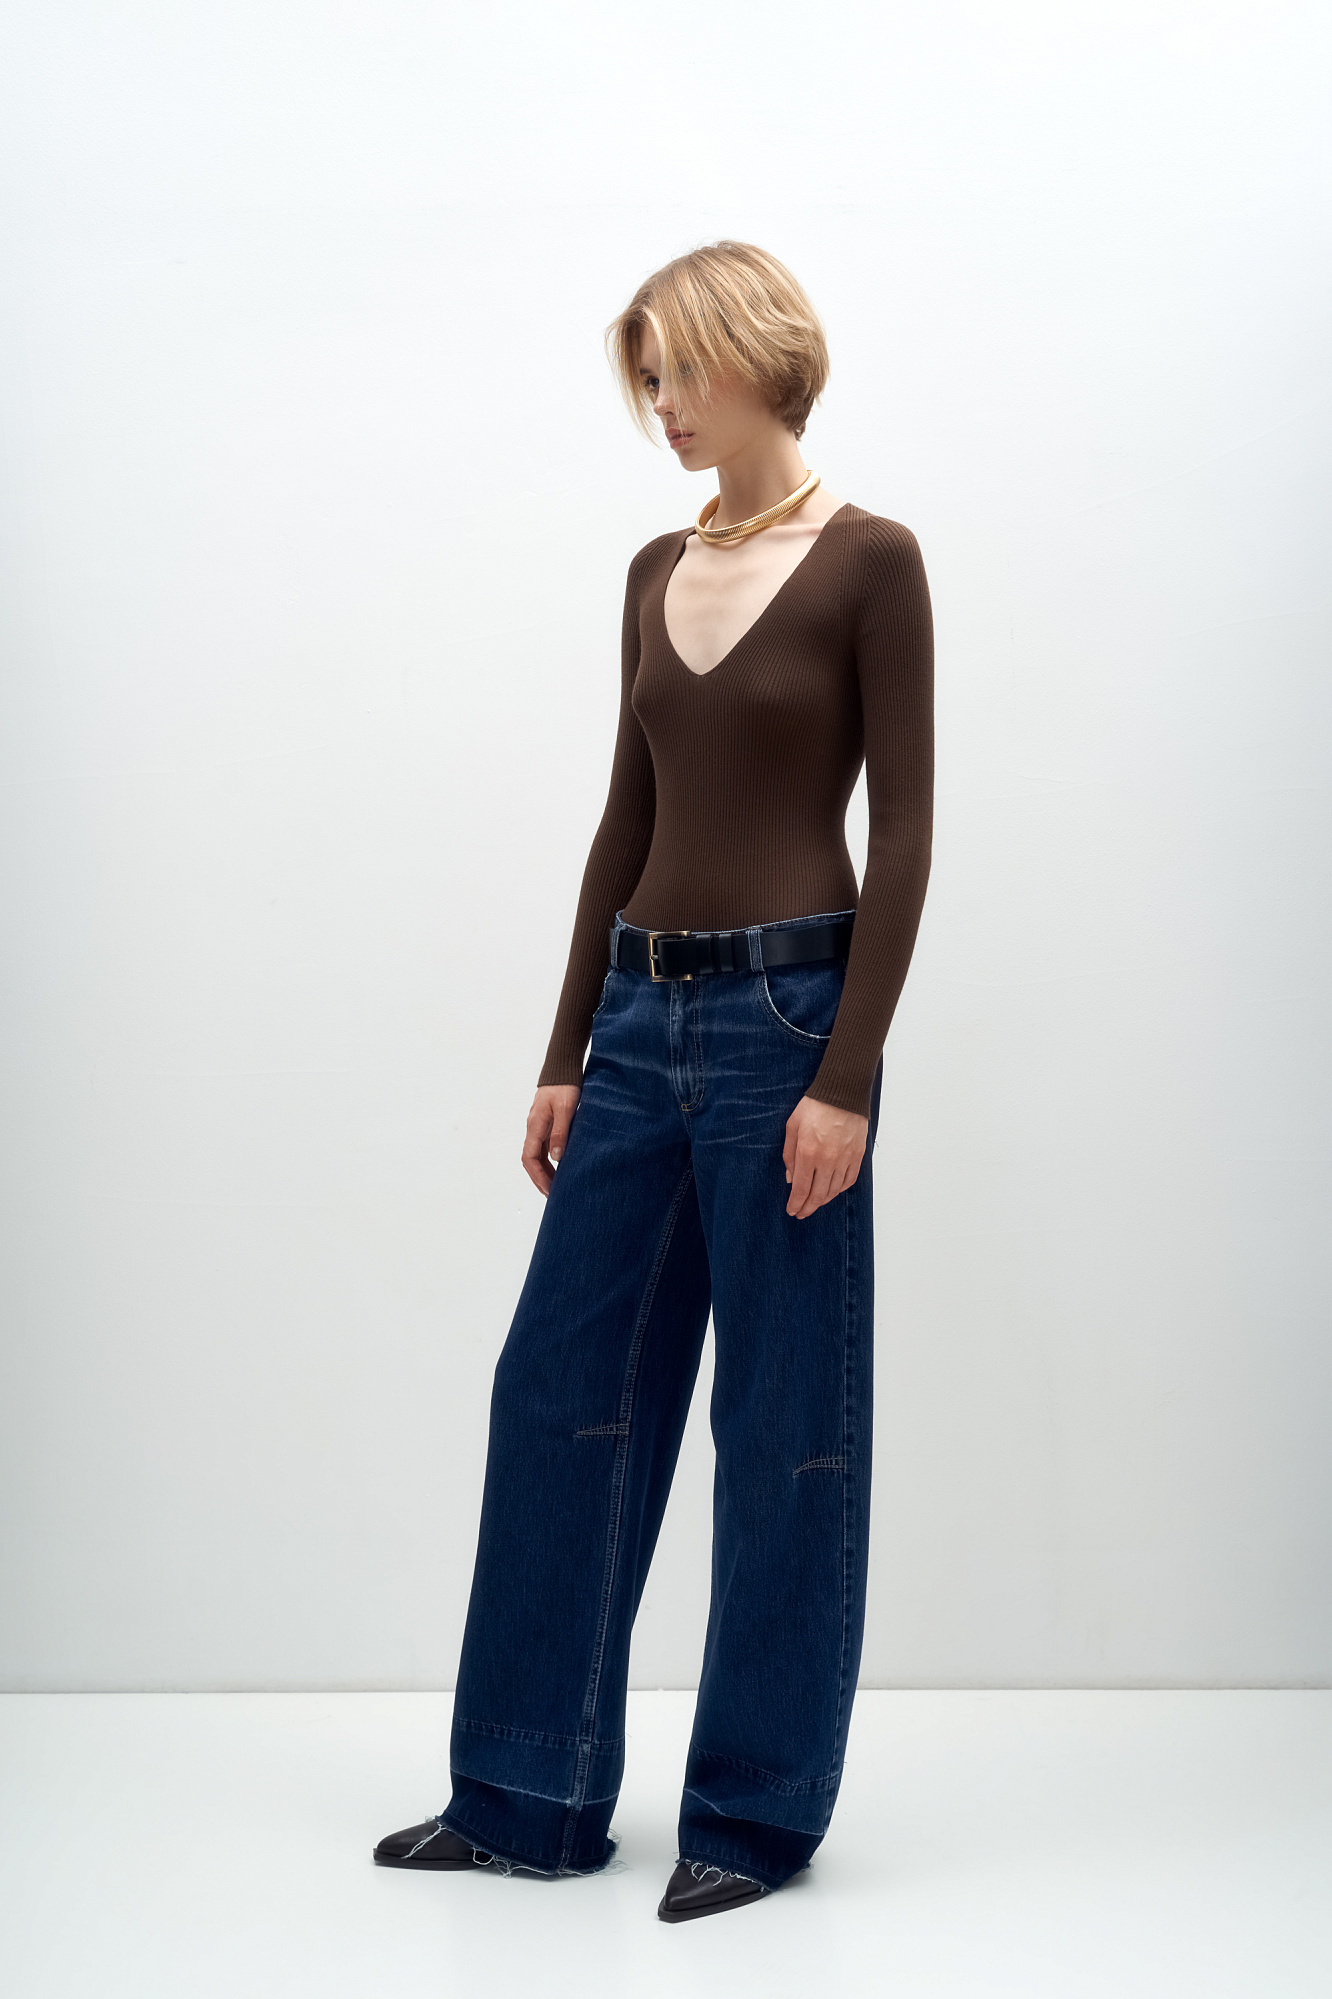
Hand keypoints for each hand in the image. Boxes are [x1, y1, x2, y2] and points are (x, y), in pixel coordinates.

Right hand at [523, 1083, 581, 1196]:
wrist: (562, 1068)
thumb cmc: (565, 1086)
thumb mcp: (566, 1109)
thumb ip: (561, 1133)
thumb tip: (556, 1158)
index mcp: (535, 1126)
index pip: (529, 1158)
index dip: (538, 1176)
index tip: (550, 1190)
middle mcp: (533, 1128)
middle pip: (530, 1160)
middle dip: (540, 1179)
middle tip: (552, 1195)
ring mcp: (538, 1126)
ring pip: (536, 1154)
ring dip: (544, 1171)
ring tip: (556, 1185)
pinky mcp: (545, 1123)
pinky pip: (542, 1147)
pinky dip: (548, 1161)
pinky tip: (559, 1167)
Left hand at [782, 1095, 868, 1218]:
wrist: (843, 1092)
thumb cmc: (815, 1105)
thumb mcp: (792, 1126)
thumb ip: (789, 1154)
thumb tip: (791, 1178)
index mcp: (808, 1152)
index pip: (801, 1188)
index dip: (796, 1204)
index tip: (792, 1210)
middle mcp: (828, 1160)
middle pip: (818, 1194)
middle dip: (808, 1208)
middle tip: (802, 1213)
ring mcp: (845, 1159)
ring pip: (833, 1190)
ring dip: (822, 1201)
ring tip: (815, 1204)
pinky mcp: (857, 1155)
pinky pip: (848, 1180)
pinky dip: (839, 1189)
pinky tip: (832, 1191)